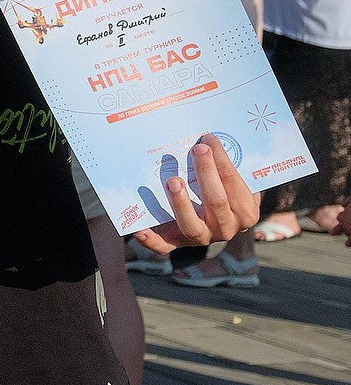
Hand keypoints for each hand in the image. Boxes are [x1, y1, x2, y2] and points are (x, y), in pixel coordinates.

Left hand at [132, 135, 260, 253]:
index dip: (222, 161)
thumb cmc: (225, 192)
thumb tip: (211, 137)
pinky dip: (151, 240)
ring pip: (191, 224)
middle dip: (206, 173)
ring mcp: (200, 237)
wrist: (216, 222)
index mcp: (245, 211)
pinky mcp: (177, 243)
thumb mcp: (235, 182)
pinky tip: (140, 229)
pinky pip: (163, 246)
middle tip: (197, 150)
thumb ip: (227, 167)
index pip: (234, 183)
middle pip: (215, 201)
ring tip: (173, 181)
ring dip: (181, 202)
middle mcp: (225, 228)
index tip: (209, 139)